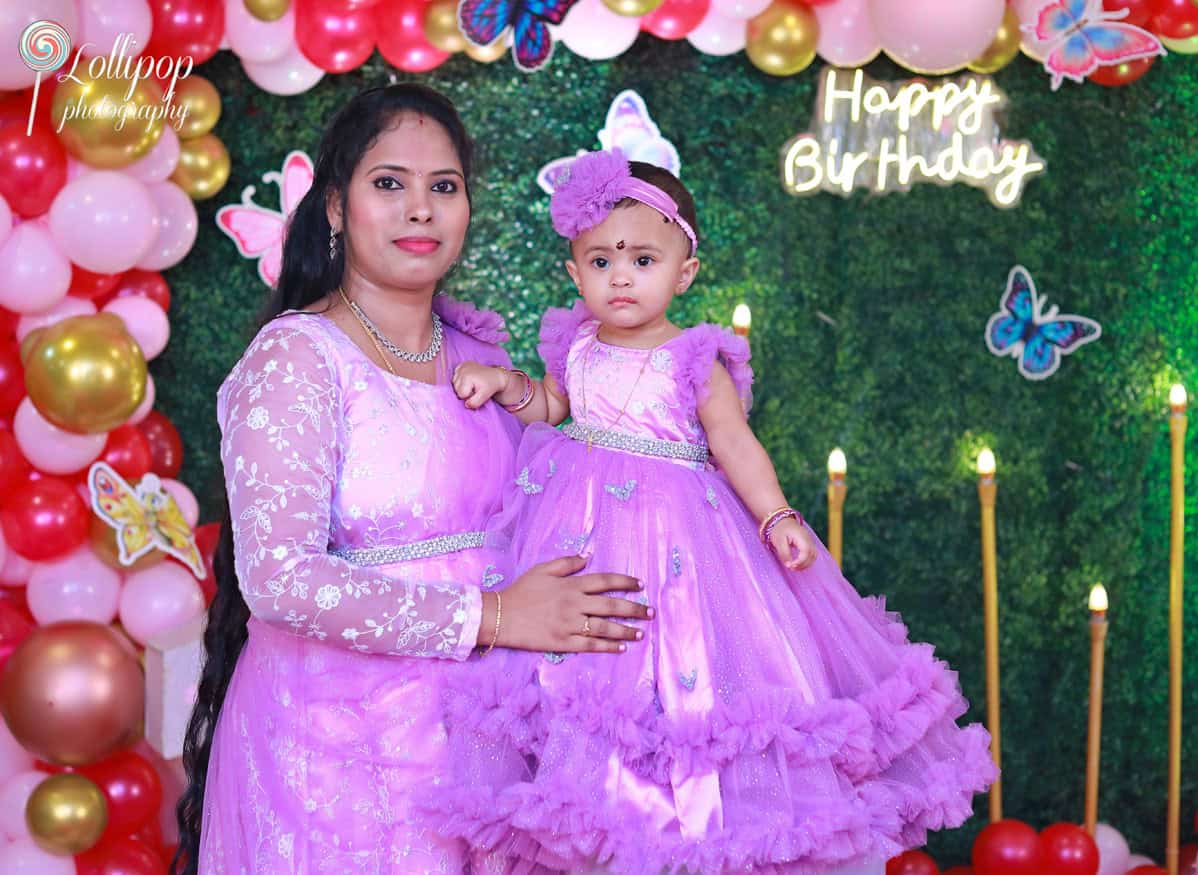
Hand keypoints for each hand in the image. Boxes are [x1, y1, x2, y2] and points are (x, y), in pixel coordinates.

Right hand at [452, 362, 506, 409]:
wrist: (496, 376)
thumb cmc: (490, 386)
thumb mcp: (484, 396)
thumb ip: (475, 402)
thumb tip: (465, 404)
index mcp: (467, 377)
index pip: (461, 394)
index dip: (469, 396)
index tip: (477, 391)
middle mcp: (462, 369)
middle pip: (456, 389)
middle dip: (465, 391)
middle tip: (476, 387)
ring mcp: (461, 366)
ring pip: (455, 384)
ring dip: (463, 386)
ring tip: (473, 383)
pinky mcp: (461, 365)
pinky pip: (456, 377)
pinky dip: (462, 379)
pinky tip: (470, 379)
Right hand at [489, 555, 652, 652]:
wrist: (500, 616)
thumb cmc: (521, 591)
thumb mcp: (542, 569)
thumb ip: (567, 563)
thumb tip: (588, 556)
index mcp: (571, 585)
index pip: (606, 581)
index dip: (626, 583)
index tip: (640, 585)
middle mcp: (575, 604)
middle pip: (612, 606)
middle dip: (635, 609)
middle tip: (651, 613)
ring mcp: (570, 625)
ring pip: (605, 628)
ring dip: (625, 630)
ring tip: (640, 633)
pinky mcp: (563, 642)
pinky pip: (591, 645)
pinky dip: (607, 646)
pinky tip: (621, 647)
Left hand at [768, 518, 816, 569]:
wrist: (782, 520)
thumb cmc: (779, 530)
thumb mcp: (779, 542)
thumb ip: (784, 554)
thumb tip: (789, 565)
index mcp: (802, 537)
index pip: (806, 553)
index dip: (800, 562)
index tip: (790, 566)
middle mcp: (809, 539)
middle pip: (812, 556)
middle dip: (803, 565)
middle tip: (791, 568)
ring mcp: (810, 541)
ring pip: (814, 556)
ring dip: (806, 564)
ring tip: (794, 567)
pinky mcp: (809, 543)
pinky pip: (812, 555)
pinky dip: (807, 561)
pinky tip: (798, 564)